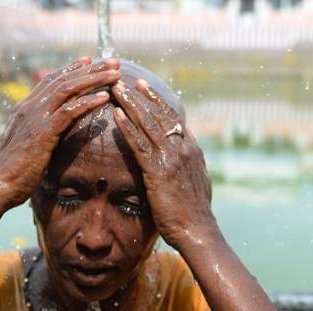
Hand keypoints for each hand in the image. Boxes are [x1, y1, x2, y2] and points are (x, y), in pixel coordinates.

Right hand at [0, 57, 120, 208]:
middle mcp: (29, 108)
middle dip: (90, 69)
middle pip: (63, 80)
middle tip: (112, 62)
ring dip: (94, 80)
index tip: (89, 61)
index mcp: (24, 109)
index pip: (50, 81)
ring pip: (68, 89)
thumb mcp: (25, 147)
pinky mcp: (43, 132)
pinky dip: (88, 102)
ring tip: (115, 74)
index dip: (71, 69)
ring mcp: (35, 118)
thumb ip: (38, 134)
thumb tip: (50, 135)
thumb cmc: (12, 174)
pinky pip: (69, 111)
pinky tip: (105, 98)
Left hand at [109, 78, 217, 250]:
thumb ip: (191, 160)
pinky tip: (116, 115)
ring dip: (130, 104)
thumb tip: (187, 143)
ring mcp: (171, 158)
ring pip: (148, 123)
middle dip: (139, 95)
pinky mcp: (159, 171)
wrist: (197, 231)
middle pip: (158, 114)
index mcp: (191, 149)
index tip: (141, 86)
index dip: (155, 100)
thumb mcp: (197, 181)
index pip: (172, 117)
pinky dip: (128, 127)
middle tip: (122, 78)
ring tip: (114, 89)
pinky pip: (140, 144)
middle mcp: (182, 148)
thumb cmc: (194, 213)